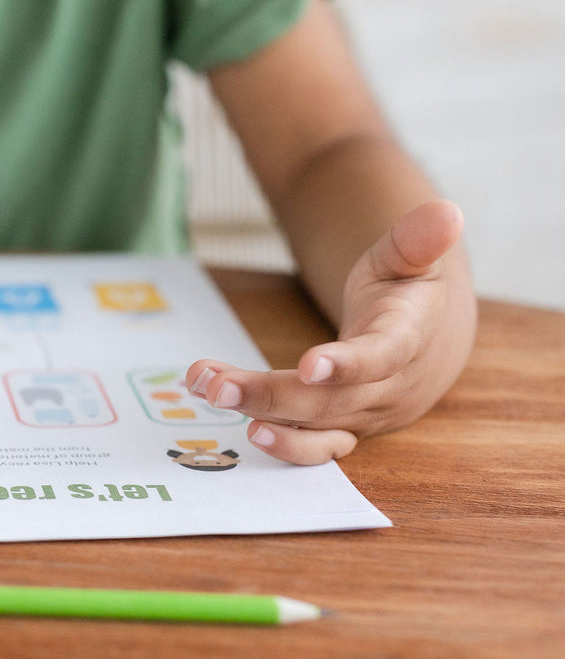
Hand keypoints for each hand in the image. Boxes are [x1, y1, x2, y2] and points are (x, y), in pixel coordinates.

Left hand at [186, 200, 472, 464]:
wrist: (430, 341)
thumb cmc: (409, 291)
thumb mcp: (411, 257)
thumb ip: (418, 237)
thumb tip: (447, 211)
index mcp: (411, 337)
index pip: (383, 355)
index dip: (347, 364)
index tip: (309, 365)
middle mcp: (391, 387)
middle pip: (330, 400)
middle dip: (270, 394)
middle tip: (216, 384)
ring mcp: (368, 415)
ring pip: (313, 423)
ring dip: (258, 411)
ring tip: (211, 391)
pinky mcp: (347, 429)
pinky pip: (314, 446)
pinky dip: (281, 443)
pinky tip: (242, 427)